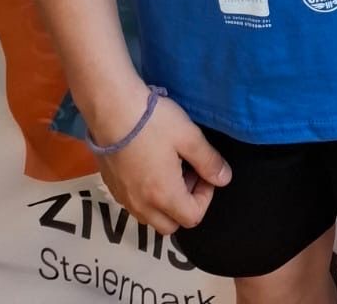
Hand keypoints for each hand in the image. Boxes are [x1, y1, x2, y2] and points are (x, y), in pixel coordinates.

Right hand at [95, 95, 230, 235]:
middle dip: (185, 205)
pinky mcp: (111, 188)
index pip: (193, 217)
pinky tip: (149, 166)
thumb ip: (209, 161)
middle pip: (170, 225)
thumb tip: (224, 179)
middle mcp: (142, 205)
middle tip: (187, 173)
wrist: (112, 110)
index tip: (204, 171)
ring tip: (169, 168)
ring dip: (165, 203)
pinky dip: (147, 197)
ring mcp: (123, 198)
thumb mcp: (189, 137)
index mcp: (164, 195)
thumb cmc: (154, 122)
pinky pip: (134, 206)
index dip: (205, 196)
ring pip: (150, 218)